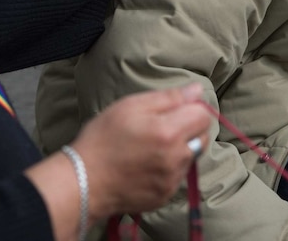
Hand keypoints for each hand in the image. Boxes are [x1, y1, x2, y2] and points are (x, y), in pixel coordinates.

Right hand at [72, 84, 210, 218]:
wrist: (83, 180)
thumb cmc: (103, 138)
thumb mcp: (130, 106)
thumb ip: (169, 98)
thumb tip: (196, 90)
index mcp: (168, 132)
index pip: (204, 115)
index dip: (192, 108)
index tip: (176, 110)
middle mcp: (175, 159)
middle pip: (202, 137)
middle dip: (190, 129)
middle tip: (164, 127)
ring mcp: (171, 180)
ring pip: (192, 158)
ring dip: (181, 149)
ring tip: (154, 147)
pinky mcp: (165, 196)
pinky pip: (178, 177)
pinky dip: (170, 168)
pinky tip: (148, 164)